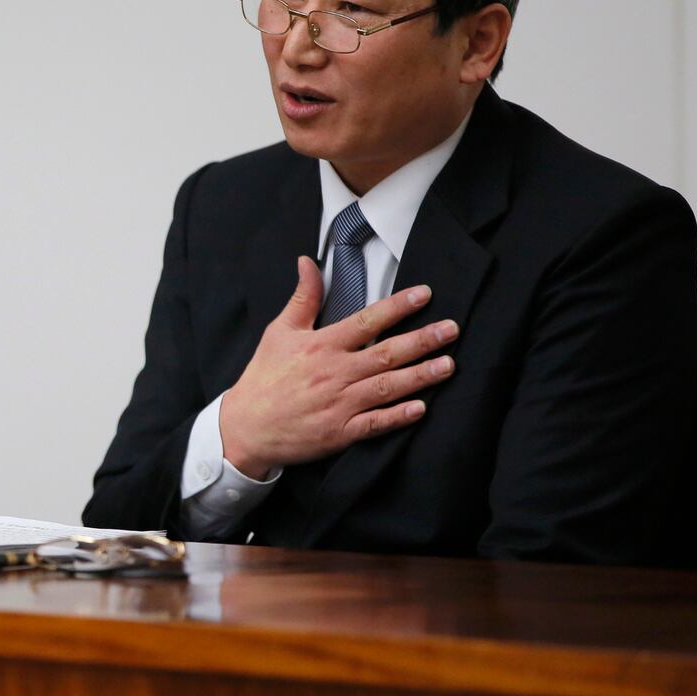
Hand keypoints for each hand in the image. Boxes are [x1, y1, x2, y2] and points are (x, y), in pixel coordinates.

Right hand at [219, 256, 458, 476]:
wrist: (245, 427)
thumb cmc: (264, 377)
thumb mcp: (279, 332)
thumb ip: (303, 297)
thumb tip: (308, 262)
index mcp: (321, 346)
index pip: (365, 321)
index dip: (397, 307)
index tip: (424, 295)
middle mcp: (334, 373)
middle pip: (385, 353)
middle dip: (422, 340)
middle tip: (452, 329)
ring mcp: (338, 404)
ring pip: (387, 387)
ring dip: (420, 376)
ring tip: (448, 365)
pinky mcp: (340, 433)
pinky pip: (375, 424)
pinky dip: (397, 416)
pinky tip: (421, 408)